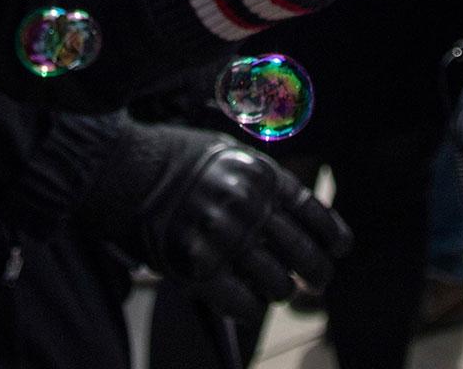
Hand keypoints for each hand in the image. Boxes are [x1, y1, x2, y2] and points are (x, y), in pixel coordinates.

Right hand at [77, 124, 350, 333]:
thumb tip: (294, 214)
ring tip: (279, 289)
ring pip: (276, 282)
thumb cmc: (175, 160)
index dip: (332, 235)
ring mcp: (224, 238)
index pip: (313, 213)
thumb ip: (262, 181)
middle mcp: (248, 206)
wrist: (121, 169)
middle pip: (302, 252)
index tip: (341, 250)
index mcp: (261, 175)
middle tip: (320, 282)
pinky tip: (252, 306)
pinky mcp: (196, 267)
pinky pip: (241, 302)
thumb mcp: (230, 154)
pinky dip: (251, 308)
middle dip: (317, 272)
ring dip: (281, 290)